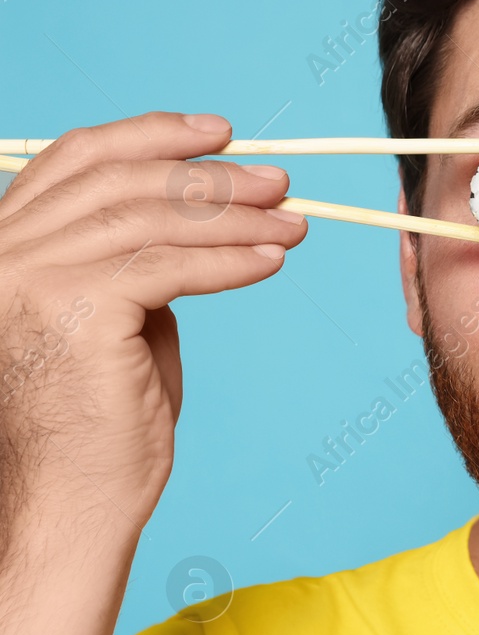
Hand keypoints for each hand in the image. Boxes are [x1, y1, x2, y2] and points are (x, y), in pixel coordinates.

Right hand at [0, 112, 306, 532]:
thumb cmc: (100, 423)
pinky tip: (271, 261)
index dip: (152, 136)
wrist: (74, 501)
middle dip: (212, 177)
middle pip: (124, 182)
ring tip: (294, 224)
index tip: (221, 133)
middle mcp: (3, 253)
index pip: (78, 160)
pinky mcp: (76, 311)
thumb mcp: (114, 318)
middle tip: (280, 183)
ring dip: (237, 218)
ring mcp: (30, 279)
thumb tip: (204, 217)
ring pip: (154, 221)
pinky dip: (231, 259)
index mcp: (3, 244)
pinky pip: (172, 267)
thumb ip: (135, 263)